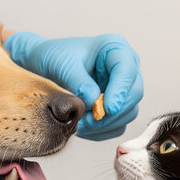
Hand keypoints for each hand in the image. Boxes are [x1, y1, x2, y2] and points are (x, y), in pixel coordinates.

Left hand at [5, 33, 142, 139]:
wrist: (46, 67)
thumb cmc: (55, 58)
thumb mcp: (63, 66)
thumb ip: (79, 82)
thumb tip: (94, 102)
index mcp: (115, 48)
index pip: (127, 71)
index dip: (120, 91)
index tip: (108, 109)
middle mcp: (125, 67)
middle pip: (134, 94)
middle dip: (112, 113)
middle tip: (88, 122)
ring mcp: (123, 87)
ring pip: (129, 112)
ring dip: (106, 124)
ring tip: (80, 125)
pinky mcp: (117, 105)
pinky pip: (118, 124)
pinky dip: (102, 130)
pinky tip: (83, 128)